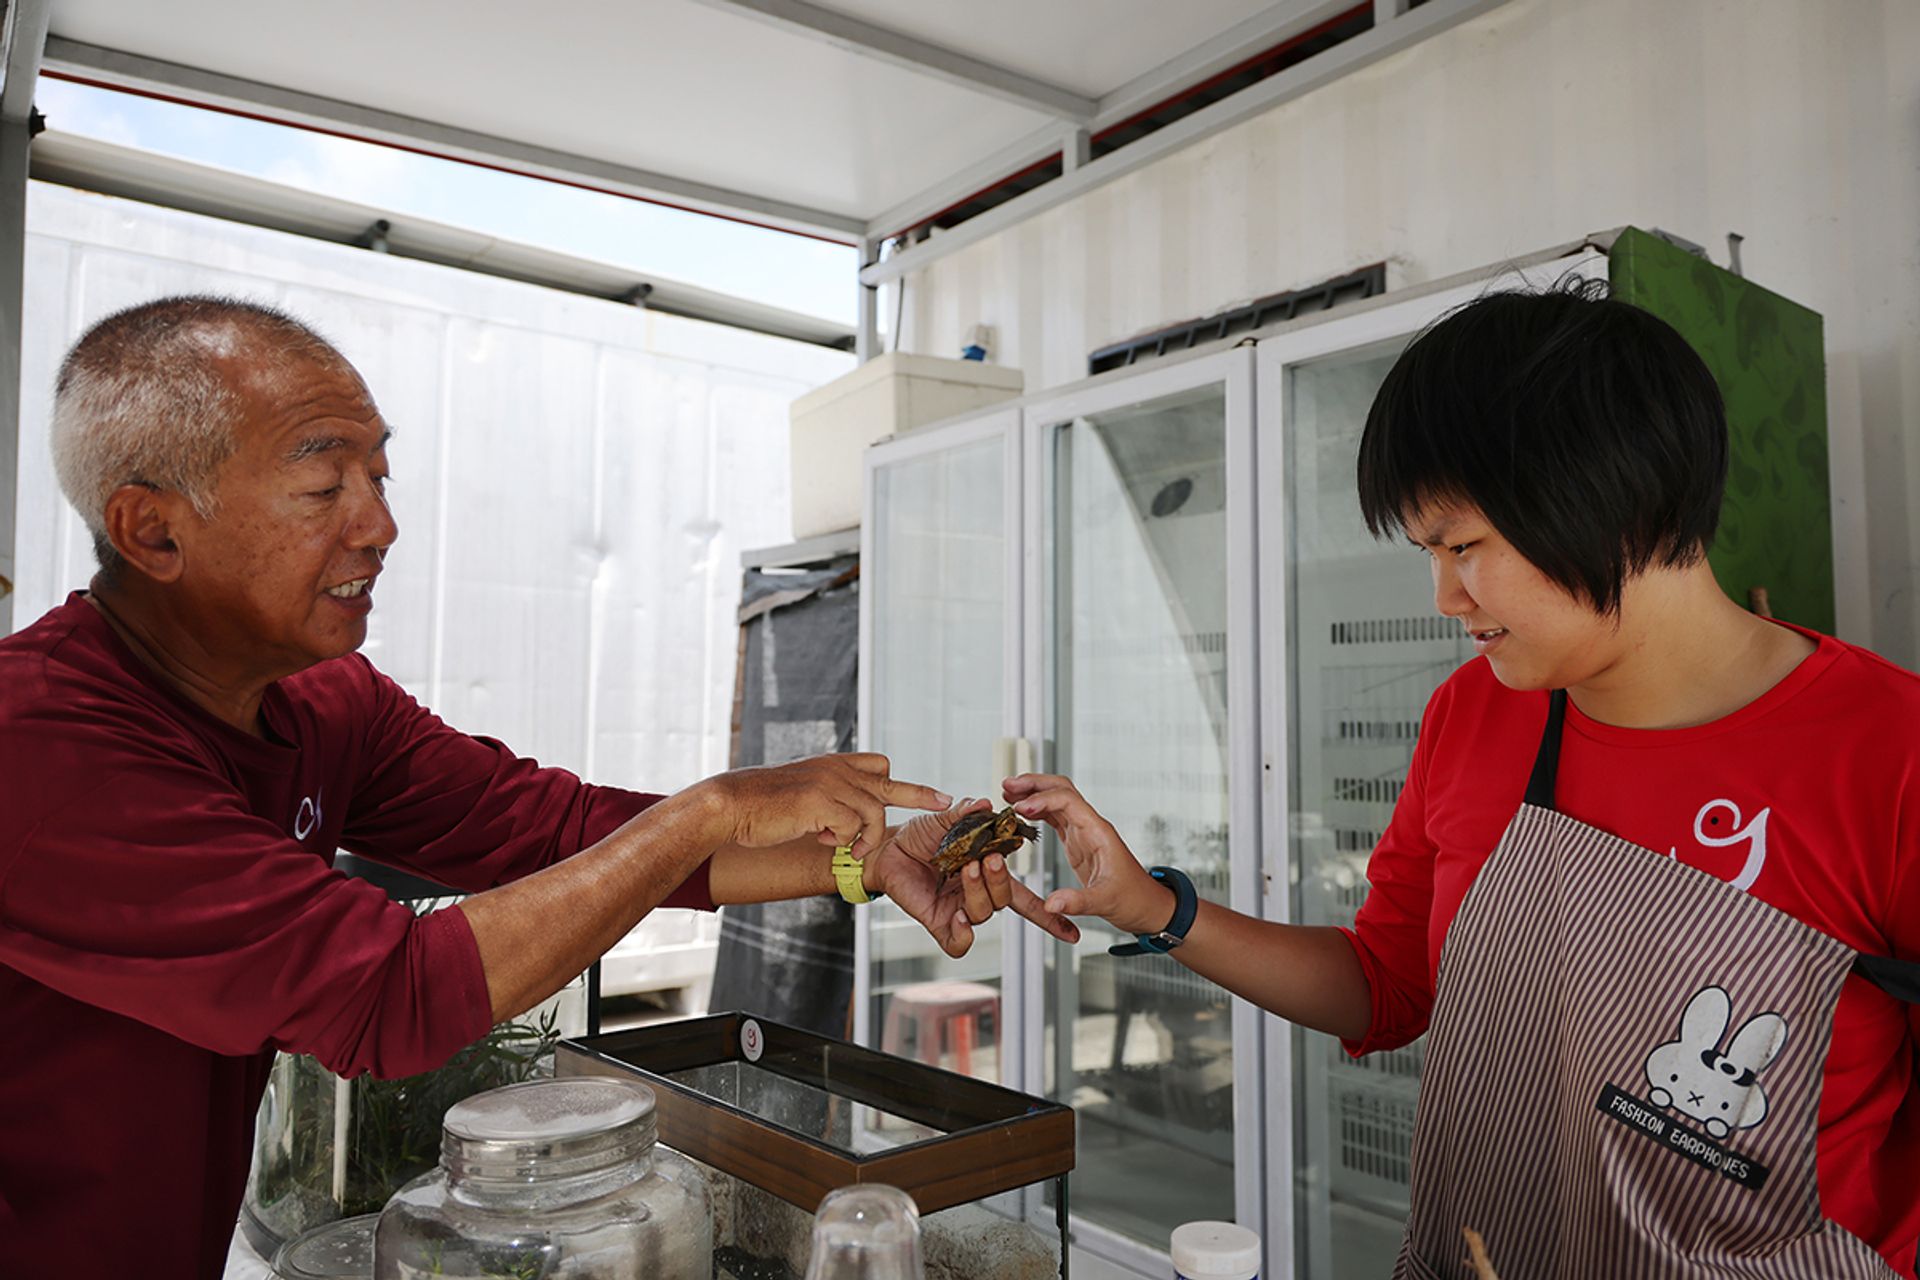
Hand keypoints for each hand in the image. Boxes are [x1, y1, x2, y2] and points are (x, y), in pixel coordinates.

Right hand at [698, 753, 948, 858]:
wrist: (732, 804)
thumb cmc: (762, 806)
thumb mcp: (801, 794)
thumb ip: (826, 799)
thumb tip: (842, 821)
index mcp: (832, 764)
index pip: (877, 764)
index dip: (894, 782)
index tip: (923, 794)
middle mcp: (836, 769)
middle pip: (889, 781)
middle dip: (920, 795)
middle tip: (946, 803)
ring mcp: (830, 783)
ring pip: (874, 811)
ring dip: (865, 835)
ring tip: (845, 845)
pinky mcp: (821, 801)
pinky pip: (852, 826)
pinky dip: (844, 840)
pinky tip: (824, 838)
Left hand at [865, 798, 1080, 956]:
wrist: (886, 850)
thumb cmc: (920, 836)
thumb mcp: (944, 819)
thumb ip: (966, 812)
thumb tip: (985, 802)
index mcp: (988, 873)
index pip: (1026, 898)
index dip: (1049, 916)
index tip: (1073, 932)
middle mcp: (978, 894)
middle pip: (1006, 899)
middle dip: (1001, 880)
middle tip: (987, 858)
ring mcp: (960, 910)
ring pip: (985, 913)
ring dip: (980, 891)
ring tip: (966, 868)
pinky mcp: (939, 923)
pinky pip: (959, 942)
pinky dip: (962, 934)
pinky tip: (958, 917)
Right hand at [1002, 774, 1174, 935]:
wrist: (1146, 905)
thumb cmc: (1133, 899)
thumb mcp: (1105, 902)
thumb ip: (1077, 901)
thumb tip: (1051, 904)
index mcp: (1098, 832)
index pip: (1068, 801)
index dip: (1042, 800)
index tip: (1020, 807)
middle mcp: (1090, 826)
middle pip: (1061, 790)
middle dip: (1034, 784)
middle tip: (1007, 786)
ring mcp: (1083, 832)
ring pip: (1056, 800)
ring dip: (1033, 793)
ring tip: (1008, 794)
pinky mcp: (1077, 842)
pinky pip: (1055, 818)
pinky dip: (1037, 811)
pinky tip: (1021, 813)